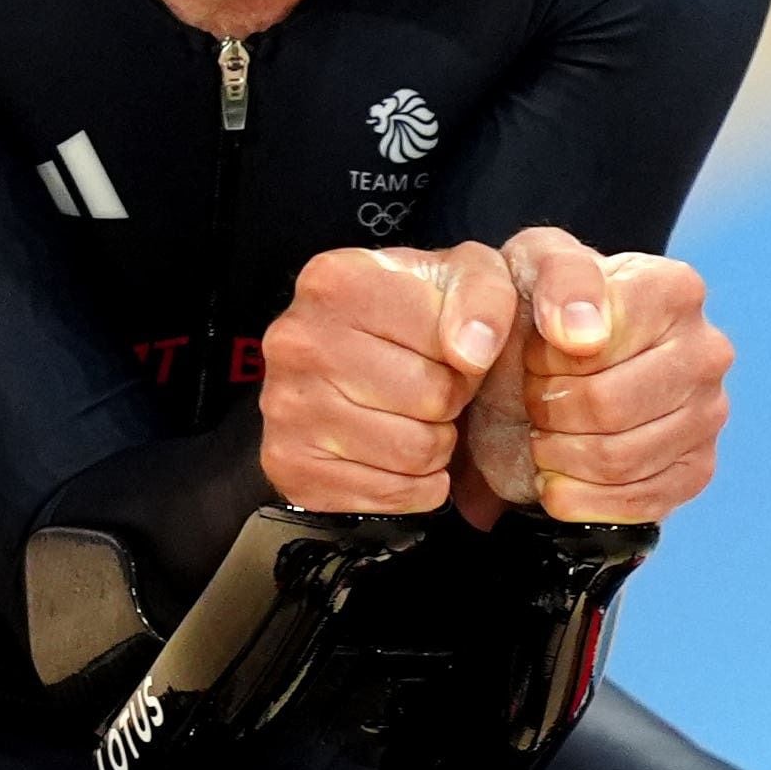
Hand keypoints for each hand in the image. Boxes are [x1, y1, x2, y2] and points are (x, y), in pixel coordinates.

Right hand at [256, 242, 515, 511]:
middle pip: (431, 397)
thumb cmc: (407, 316)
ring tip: (412, 417)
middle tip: (429, 387)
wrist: (341, 357)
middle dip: (449, 400)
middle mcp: (298, 339)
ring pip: (413, 452)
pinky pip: (387, 494)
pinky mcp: (289, 464)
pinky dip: (408, 485)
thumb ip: (485, 295)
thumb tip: (472, 352)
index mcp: (338, 280)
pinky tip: (394, 455)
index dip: (466, 352)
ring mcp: (285, 405)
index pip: (449, 341)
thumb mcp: (462, 275)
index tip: (446, 347)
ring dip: (433, 445)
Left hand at [498, 223, 726, 522]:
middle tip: (532, 400)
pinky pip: (635, 501)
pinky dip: (580, 497)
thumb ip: (557, 278)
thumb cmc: (544, 313)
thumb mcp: (533, 265)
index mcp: (675, 289)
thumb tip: (584, 335)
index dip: (547, 359)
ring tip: (543, 435)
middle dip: (549, 411)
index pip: (599, 343)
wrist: (546, 371)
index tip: (533, 357)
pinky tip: (559, 477)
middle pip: (609, 406)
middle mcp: (706, 349)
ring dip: (559, 455)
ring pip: (618, 458)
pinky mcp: (698, 469)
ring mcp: (709, 413)